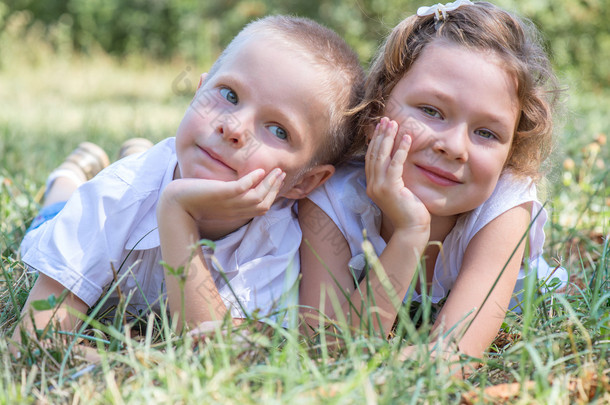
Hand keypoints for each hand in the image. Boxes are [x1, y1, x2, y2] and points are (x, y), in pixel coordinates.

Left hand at [160, 168, 284, 237]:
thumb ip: (229, 194)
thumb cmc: (192, 200)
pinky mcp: (220, 194)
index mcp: (235, 212)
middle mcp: (235, 210)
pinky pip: (241, 189)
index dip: (272, 194)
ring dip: (269, 184)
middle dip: (275, 188)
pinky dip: (252, 180)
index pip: (262, 207)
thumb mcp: (216, 199)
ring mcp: (228, 203)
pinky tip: (258, 171)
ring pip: (257, 197)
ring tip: (275, 171)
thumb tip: (239, 185)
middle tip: (281, 173)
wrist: (174, 204)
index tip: (277, 179)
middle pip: (264, 203)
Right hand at [365, 117, 429, 233]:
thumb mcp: (399, 190)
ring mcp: (379, 188)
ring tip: (394, 124)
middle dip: (380, 135)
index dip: (375, 141)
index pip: (371, 158)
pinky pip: (395, 165)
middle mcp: (372, 185)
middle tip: (386, 120)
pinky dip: (400, 150)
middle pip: (374, 154)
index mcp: (372, 185)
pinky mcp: (390, 189)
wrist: (412, 229)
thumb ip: (395, 177)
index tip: (381, 126)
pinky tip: (407, 138)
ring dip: (388, 138)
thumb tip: (398, 160)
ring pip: (381, 157)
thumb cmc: (409, 211)